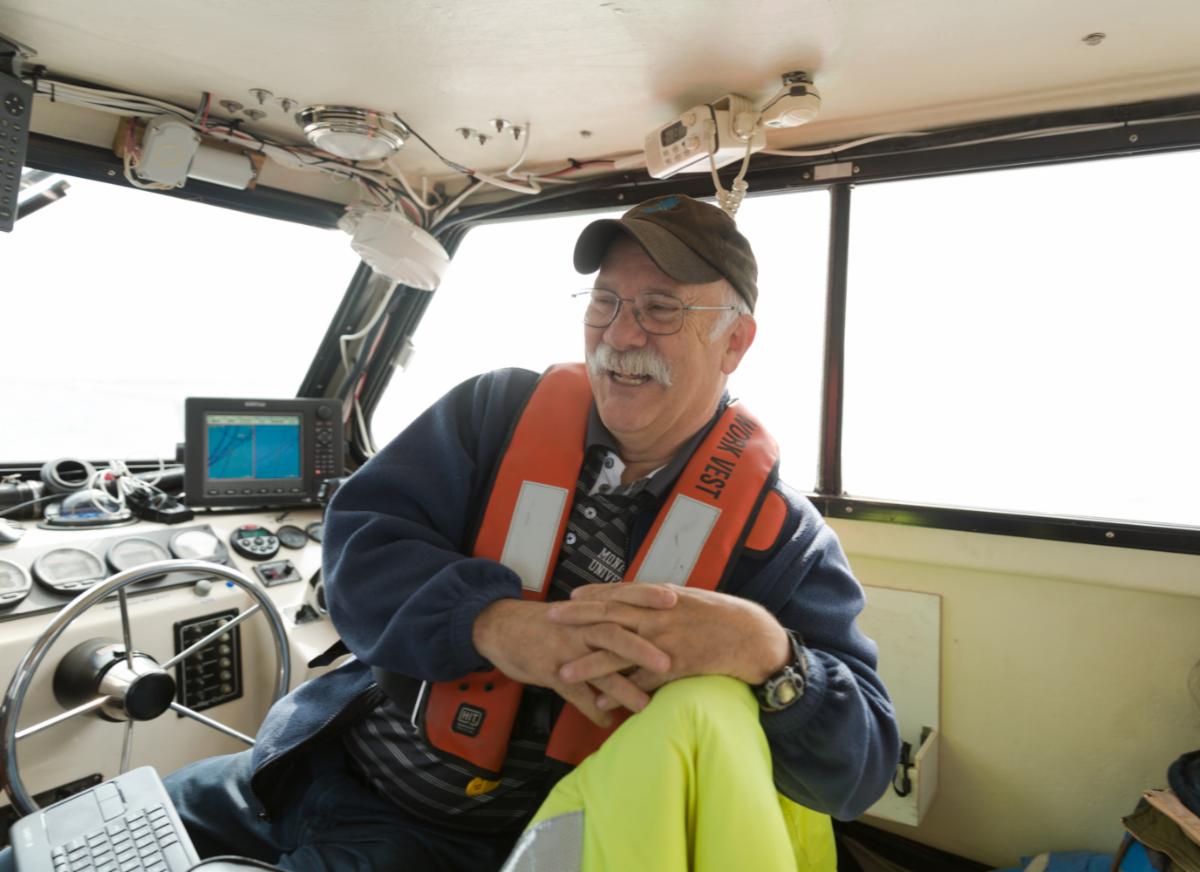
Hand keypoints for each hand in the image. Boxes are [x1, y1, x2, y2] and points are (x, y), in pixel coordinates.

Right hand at [471, 590, 674, 725]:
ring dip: (622, 688)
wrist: (501, 627)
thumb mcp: (576, 611)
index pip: (622, 598)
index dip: (646, 598)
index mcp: (588, 609)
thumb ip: (606, 615)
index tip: (675, 600)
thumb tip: (641, 621)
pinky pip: (574, 693)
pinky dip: (591, 710)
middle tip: (669, 663)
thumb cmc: (546, 621)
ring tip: (645, 705)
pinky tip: (607, 723)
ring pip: (596, 668)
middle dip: (642, 649)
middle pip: (614, 633)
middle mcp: (578, 627)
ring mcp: (564, 650)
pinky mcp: (549, 671)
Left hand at [548, 584, 790, 709]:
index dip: (593, 595)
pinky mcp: (675, 667)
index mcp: (662, 598)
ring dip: (589, 664)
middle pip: (610, 616)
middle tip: (550, 619)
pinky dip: (620, 692)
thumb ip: (663, 601)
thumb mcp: (691, 600)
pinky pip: (641, 682)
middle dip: (578, 618)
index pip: (620, 593)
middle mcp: (659, 616)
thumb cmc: (723, 617)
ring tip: (562, 672)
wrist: (753, 636)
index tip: (570, 598)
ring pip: (619, 653)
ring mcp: (665, 642)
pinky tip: (599, 702)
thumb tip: (642, 600)